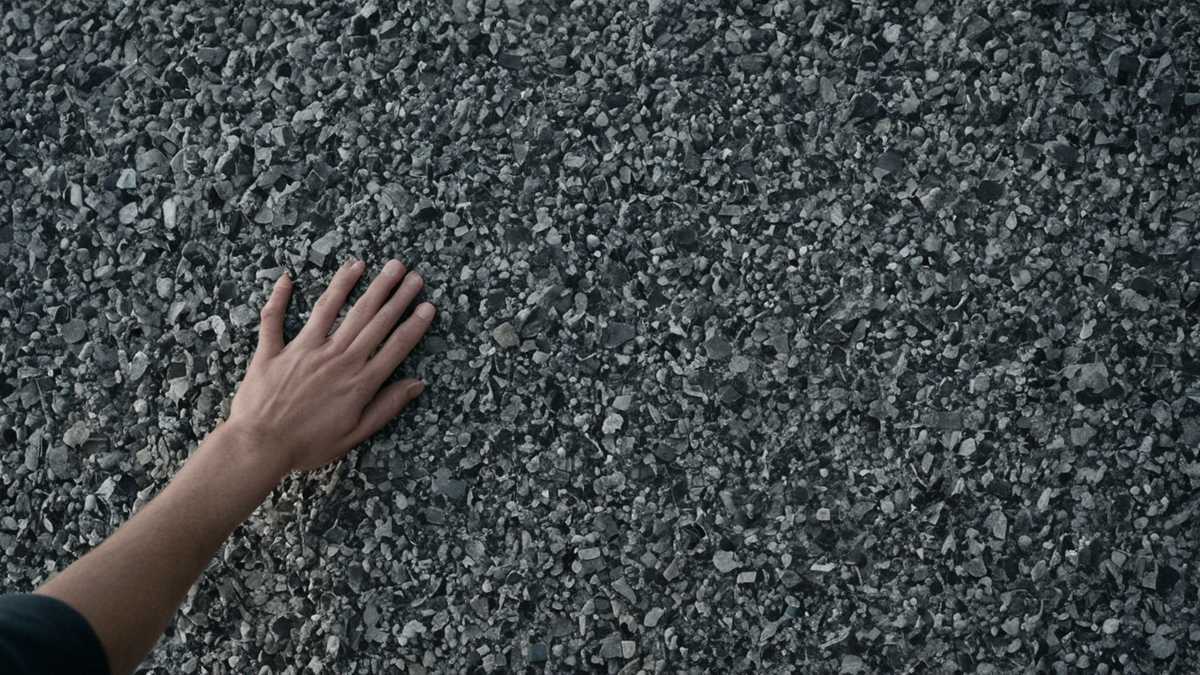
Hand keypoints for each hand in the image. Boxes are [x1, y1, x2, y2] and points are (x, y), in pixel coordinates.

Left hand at [224, 259, 434, 472]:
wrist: (259, 447)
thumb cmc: (307, 446)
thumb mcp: (355, 435)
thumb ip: (386, 406)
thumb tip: (417, 384)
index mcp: (358, 382)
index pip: (394, 346)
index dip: (413, 324)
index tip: (427, 305)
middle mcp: (335, 359)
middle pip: (370, 320)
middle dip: (393, 294)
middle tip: (408, 272)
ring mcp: (304, 351)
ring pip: (331, 308)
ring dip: (350, 283)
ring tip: (367, 263)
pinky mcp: (274, 351)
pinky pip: (275, 319)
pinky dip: (279, 298)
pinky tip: (287, 278)